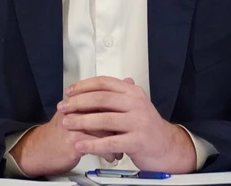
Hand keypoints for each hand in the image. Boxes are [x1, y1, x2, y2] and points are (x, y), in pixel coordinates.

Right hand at [9, 101, 119, 176]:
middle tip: (127, 133)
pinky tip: (111, 156)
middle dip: (119, 123)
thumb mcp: (80, 115)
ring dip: (114, 139)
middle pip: (104, 109)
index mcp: (76, 100)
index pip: (102, 95)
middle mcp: (74, 108)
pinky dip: (106, 150)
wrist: (40, 150)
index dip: (117, 108)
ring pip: (102, 126)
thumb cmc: (61, 134)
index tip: (126, 118)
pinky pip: (95, 143)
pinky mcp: (72, 139)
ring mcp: (72, 123)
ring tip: (120, 147)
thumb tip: (124, 84)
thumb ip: (99, 104)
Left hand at [58, 76, 196, 172]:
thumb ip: (117, 94)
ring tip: (67, 124)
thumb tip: (95, 85)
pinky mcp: (137, 141)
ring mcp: (138, 122)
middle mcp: (136, 104)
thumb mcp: (135, 105)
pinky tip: (80, 144)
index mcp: (133, 92)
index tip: (69, 91)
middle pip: (101, 98)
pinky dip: (92, 144)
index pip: (104, 83)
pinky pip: (110, 142)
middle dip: (78, 103)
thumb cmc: (147, 126)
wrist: (166, 146)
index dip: (84, 86)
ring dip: (81, 121)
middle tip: (64, 107)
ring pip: (104, 119)